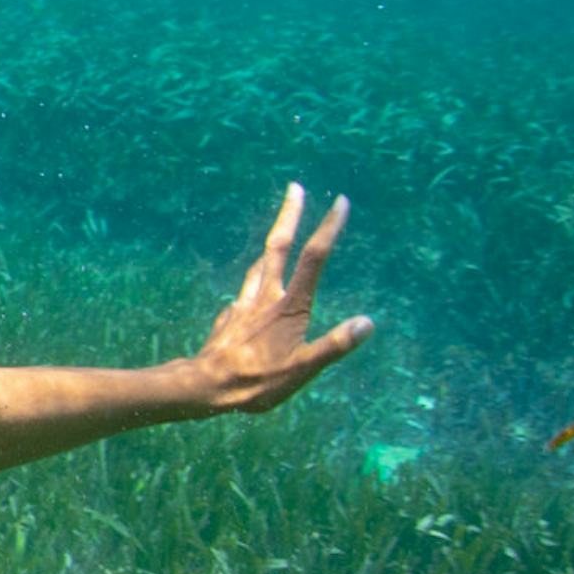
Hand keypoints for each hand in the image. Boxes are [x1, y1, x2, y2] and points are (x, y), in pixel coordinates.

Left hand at [187, 184, 371, 413]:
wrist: (206, 386)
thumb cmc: (257, 382)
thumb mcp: (303, 368)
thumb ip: (335, 345)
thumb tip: (367, 322)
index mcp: (290, 306)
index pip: (314, 258)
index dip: (329, 228)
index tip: (341, 202)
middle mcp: (266, 297)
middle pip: (279, 245)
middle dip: (289, 214)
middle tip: (295, 188)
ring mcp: (244, 304)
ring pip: (259, 265)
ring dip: (272, 245)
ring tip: (280, 233)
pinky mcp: (229, 316)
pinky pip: (244, 292)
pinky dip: (254, 282)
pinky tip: (252, 289)